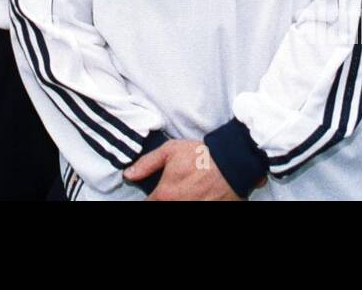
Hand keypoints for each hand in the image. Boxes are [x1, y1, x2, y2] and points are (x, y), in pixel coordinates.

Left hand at [123, 139, 240, 200]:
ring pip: (177, 209)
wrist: (232, 161)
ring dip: (178, 200)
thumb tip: (129, 174)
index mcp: (165, 194)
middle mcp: (178, 206)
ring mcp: (194, 210)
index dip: (150, 198)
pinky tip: (195, 195)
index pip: (148, 204)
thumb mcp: (170, 151)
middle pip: (163, 207)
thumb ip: (147, 164)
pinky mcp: (210, 211)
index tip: (155, 193)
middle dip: (164, 200)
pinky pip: (195, 210)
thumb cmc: (201, 155)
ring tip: (186, 191)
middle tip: (172, 190)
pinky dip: (193, 201)